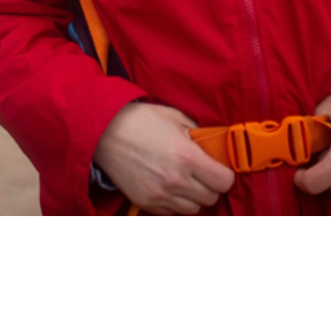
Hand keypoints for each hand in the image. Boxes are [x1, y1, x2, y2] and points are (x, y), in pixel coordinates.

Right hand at [93, 103, 235, 214]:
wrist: (105, 132)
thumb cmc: (141, 120)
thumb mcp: (176, 118)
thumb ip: (198, 134)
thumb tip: (212, 147)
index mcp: (187, 157)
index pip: (224, 182)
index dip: (225, 174)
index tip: (219, 168)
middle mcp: (176, 181)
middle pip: (211, 197)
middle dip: (210, 185)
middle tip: (202, 172)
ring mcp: (160, 195)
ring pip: (194, 209)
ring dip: (194, 196)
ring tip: (185, 180)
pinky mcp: (146, 203)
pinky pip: (172, 212)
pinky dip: (176, 203)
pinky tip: (169, 186)